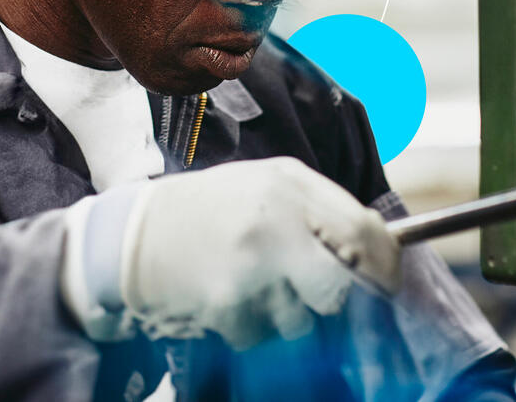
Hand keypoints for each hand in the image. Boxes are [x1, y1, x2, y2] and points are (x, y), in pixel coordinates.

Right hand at [117, 156, 399, 347]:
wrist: (132, 233)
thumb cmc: (206, 212)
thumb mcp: (263, 188)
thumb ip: (315, 211)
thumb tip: (377, 252)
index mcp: (289, 181)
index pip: (366, 228)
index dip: (383, 266)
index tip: (384, 284)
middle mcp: (276, 214)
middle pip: (341, 281)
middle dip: (333, 299)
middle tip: (313, 296)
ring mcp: (252, 257)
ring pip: (305, 318)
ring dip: (285, 316)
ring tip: (250, 287)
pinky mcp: (228, 297)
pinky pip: (264, 335)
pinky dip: (248, 327)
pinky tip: (224, 297)